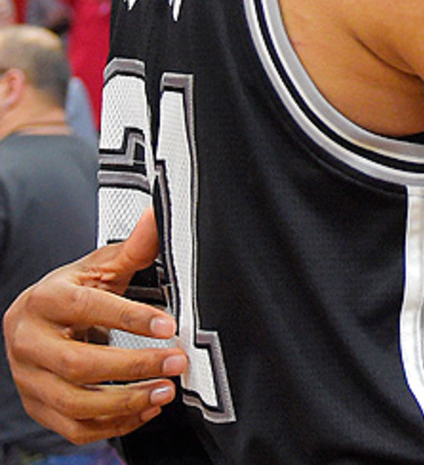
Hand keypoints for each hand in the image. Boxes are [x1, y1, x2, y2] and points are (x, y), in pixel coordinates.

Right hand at [4, 209, 183, 443]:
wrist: (39, 319)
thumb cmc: (76, 289)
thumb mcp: (102, 265)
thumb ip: (135, 246)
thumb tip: (160, 213)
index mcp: (45, 299)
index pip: (87, 308)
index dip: (129, 319)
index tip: (170, 326)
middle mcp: (28, 341)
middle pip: (78, 365)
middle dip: (134, 367)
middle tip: (176, 362)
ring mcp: (28, 379)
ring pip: (74, 404)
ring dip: (126, 403)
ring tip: (166, 391)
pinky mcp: (37, 406)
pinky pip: (74, 428)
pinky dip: (114, 425)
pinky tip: (146, 410)